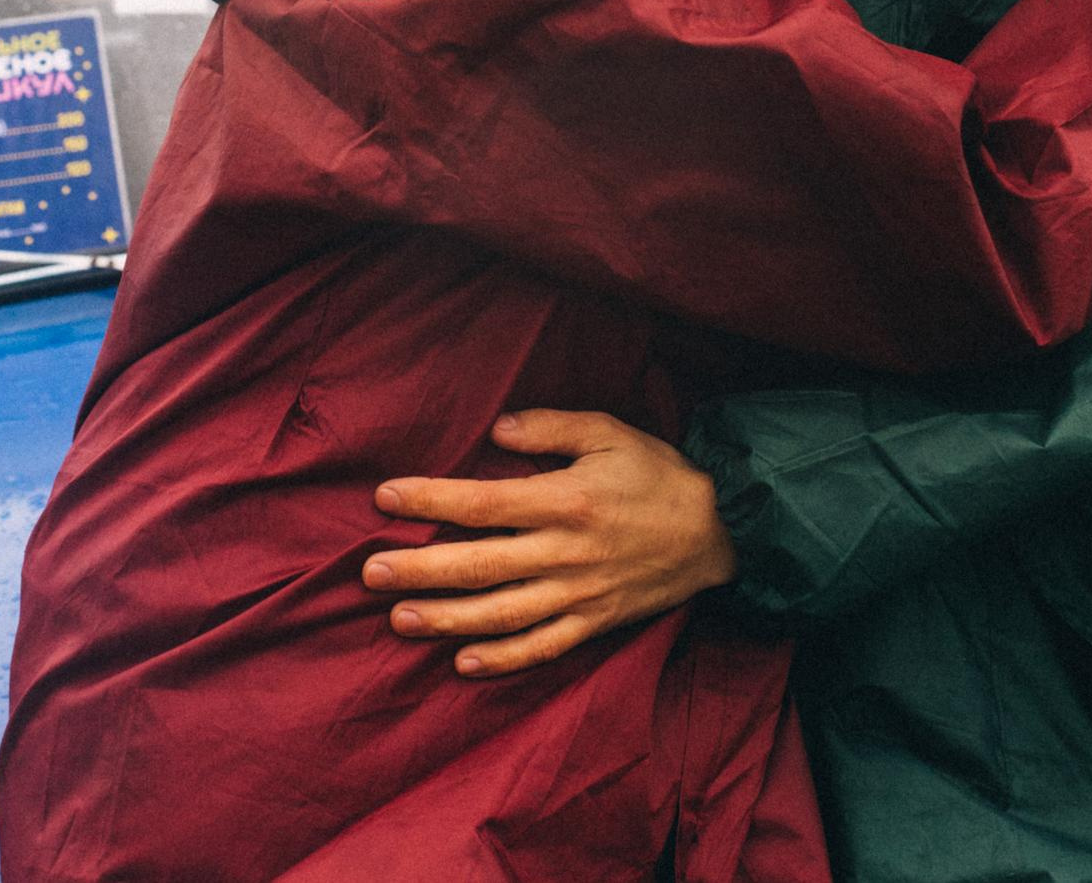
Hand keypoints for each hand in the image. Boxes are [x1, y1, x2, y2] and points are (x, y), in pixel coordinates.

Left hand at [362, 410, 736, 677]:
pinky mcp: (594, 622)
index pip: (483, 502)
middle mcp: (566, 553)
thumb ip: (551, 428)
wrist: (720, 532)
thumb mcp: (610, 433)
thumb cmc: (657, 476)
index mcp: (566, 501)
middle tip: (370, 573)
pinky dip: (503, 660)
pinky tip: (463, 663)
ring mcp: (579, 594)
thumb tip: (497, 431)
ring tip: (399, 618)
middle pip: (480, 565)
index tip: (383, 498)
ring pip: (501, 613)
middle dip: (420, 570)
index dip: (430, 500)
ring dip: (446, 619)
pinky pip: (543, 648)